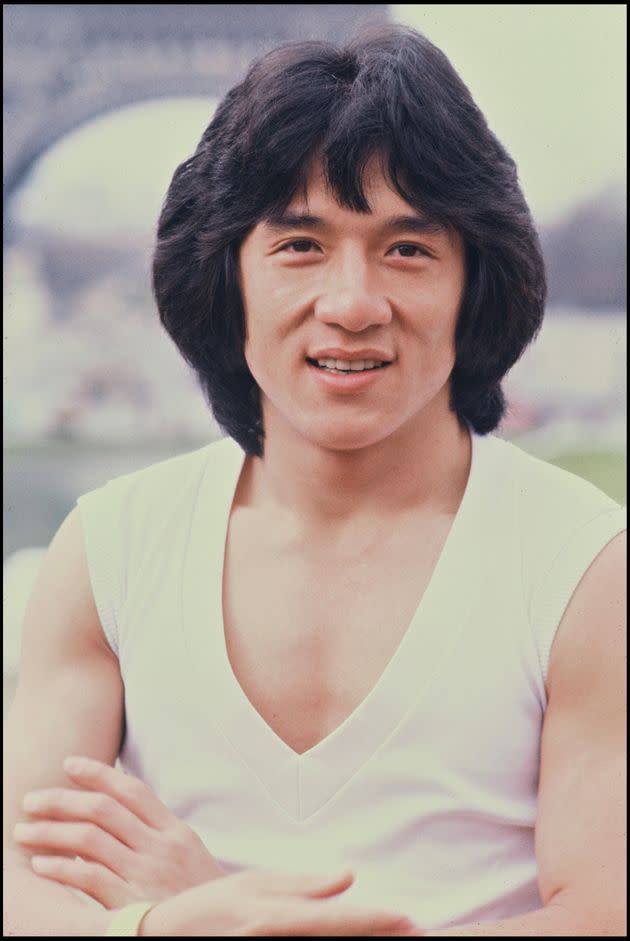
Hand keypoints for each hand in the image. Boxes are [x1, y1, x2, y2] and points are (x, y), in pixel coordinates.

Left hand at [14, 755, 225, 907]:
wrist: (222, 931)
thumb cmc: (197, 897)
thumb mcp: (187, 856)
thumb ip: (155, 833)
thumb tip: (113, 814)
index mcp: (175, 831)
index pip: (131, 790)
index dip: (98, 773)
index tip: (69, 764)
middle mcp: (160, 847)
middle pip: (103, 809)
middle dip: (62, 800)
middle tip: (31, 800)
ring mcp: (146, 874)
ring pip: (89, 839)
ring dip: (50, 832)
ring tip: (23, 832)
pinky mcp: (131, 905)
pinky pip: (89, 879)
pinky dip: (61, 870)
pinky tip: (40, 866)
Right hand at [141, 868, 421, 935]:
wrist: (163, 939)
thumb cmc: (212, 906)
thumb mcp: (253, 885)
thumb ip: (302, 884)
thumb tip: (348, 876)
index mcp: (271, 916)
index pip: (335, 919)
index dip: (376, 920)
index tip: (410, 919)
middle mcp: (269, 940)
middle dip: (375, 937)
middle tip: (416, 931)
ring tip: (390, 936)